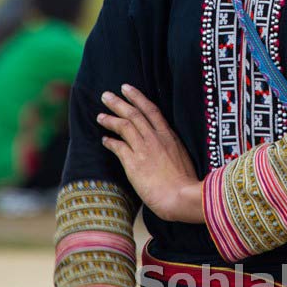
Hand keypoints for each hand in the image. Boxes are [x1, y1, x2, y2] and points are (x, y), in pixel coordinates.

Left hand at [97, 84, 202, 222]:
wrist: (182, 197)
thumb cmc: (185, 183)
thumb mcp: (183, 157)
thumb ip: (172, 148)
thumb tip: (165, 146)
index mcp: (169, 136)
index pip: (151, 110)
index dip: (137, 97)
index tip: (126, 88)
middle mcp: (156, 138)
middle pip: (134, 114)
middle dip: (119, 103)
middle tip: (106, 95)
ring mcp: (145, 149)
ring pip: (125, 126)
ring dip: (110, 119)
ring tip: (100, 115)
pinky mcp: (134, 163)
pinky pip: (118, 147)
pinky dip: (110, 142)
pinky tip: (104, 140)